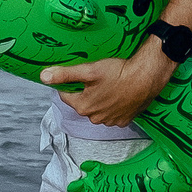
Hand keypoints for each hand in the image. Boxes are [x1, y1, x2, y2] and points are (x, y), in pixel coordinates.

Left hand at [39, 46, 178, 127]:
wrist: (147, 77)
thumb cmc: (119, 72)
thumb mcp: (89, 70)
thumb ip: (65, 74)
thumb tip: (43, 76)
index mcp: (83, 106)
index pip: (66, 95)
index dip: (71, 83)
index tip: (81, 75)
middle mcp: (95, 118)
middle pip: (83, 103)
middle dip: (87, 92)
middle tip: (98, 78)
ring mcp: (110, 121)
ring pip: (98, 109)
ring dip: (100, 99)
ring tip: (111, 85)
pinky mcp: (123, 121)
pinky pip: (112, 113)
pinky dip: (114, 105)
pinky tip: (120, 94)